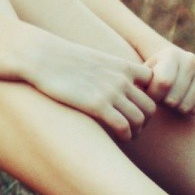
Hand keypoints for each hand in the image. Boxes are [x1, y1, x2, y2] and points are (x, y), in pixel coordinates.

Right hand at [18, 31, 155, 140]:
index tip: (135, 106)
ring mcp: (110, 92)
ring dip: (136, 131)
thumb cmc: (61, 59)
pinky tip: (118, 138)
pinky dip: (125, 136)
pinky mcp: (97, 105)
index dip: (147, 97)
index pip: (153, 83)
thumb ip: (107, 71)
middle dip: (145, 120)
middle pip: (150, 106)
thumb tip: (108, 82)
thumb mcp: (92, 59)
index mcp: (122, 65)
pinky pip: (123, 126)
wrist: (41, 56)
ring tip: (127, 136)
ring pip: (140, 119)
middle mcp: (121, 79)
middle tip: (133, 127)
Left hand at [142, 43, 194, 116]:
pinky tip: (185, 104)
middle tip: (162, 98)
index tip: (149, 94)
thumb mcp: (142, 77)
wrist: (172, 75)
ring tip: (172, 100)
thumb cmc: (152, 79)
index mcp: (171, 54)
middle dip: (164, 104)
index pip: (163, 83)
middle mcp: (191, 59)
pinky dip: (191, 112)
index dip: (154, 96)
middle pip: (174, 98)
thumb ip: (137, 82)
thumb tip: (137, 90)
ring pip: (187, 105)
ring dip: (176, 109)